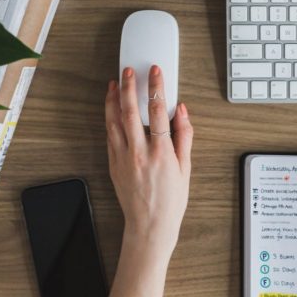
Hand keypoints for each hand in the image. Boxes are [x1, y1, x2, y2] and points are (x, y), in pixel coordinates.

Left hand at [105, 65, 192, 258]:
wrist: (150, 224)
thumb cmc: (171, 200)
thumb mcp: (186, 167)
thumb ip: (184, 136)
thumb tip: (181, 111)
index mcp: (161, 152)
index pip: (158, 111)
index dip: (156, 87)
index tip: (155, 72)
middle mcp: (139, 153)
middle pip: (130, 111)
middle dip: (129, 86)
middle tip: (128, 71)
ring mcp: (123, 158)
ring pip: (114, 121)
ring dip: (113, 99)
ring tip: (114, 83)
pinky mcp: (113, 163)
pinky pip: (109, 135)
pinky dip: (109, 118)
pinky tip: (111, 108)